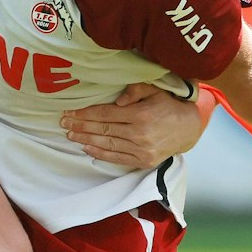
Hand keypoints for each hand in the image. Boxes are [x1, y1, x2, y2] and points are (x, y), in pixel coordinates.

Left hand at [61, 82, 212, 168]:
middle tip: (63, 123)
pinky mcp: (144, 161)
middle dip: (81, 126)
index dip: (85, 113)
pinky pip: (117, 157)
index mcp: (141, 114)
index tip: (70, 112)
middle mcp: (140, 134)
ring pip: (107, 144)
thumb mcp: (155, 90)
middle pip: (103, 129)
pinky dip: (100, 153)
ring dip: (86, 139)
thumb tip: (117, 100)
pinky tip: (86, 148)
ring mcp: (142, 150)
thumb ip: (135, 90)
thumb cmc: (168, 105)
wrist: (189, 128)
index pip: (106, 113)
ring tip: (70, 135)